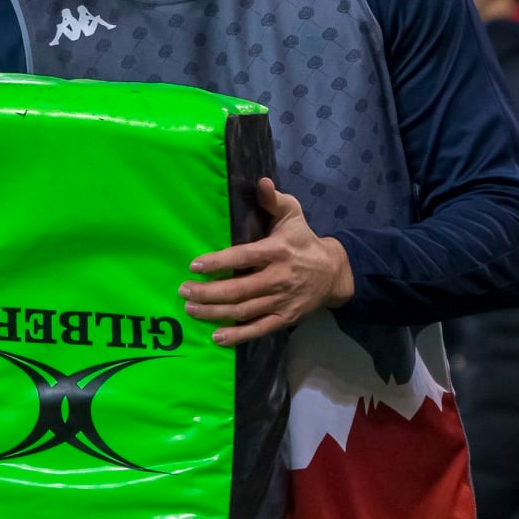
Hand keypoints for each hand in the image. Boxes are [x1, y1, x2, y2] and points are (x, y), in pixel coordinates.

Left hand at [179, 178, 354, 345]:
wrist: (334, 272)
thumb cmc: (304, 240)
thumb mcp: (293, 214)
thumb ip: (274, 200)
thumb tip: (261, 182)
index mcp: (277, 251)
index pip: (243, 257)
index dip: (218, 262)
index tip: (195, 265)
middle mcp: (278, 278)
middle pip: (238, 289)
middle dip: (208, 292)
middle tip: (184, 291)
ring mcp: (282, 301)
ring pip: (244, 311)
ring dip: (215, 313)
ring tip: (191, 309)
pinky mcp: (285, 318)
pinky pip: (259, 329)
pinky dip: (237, 335)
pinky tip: (216, 336)